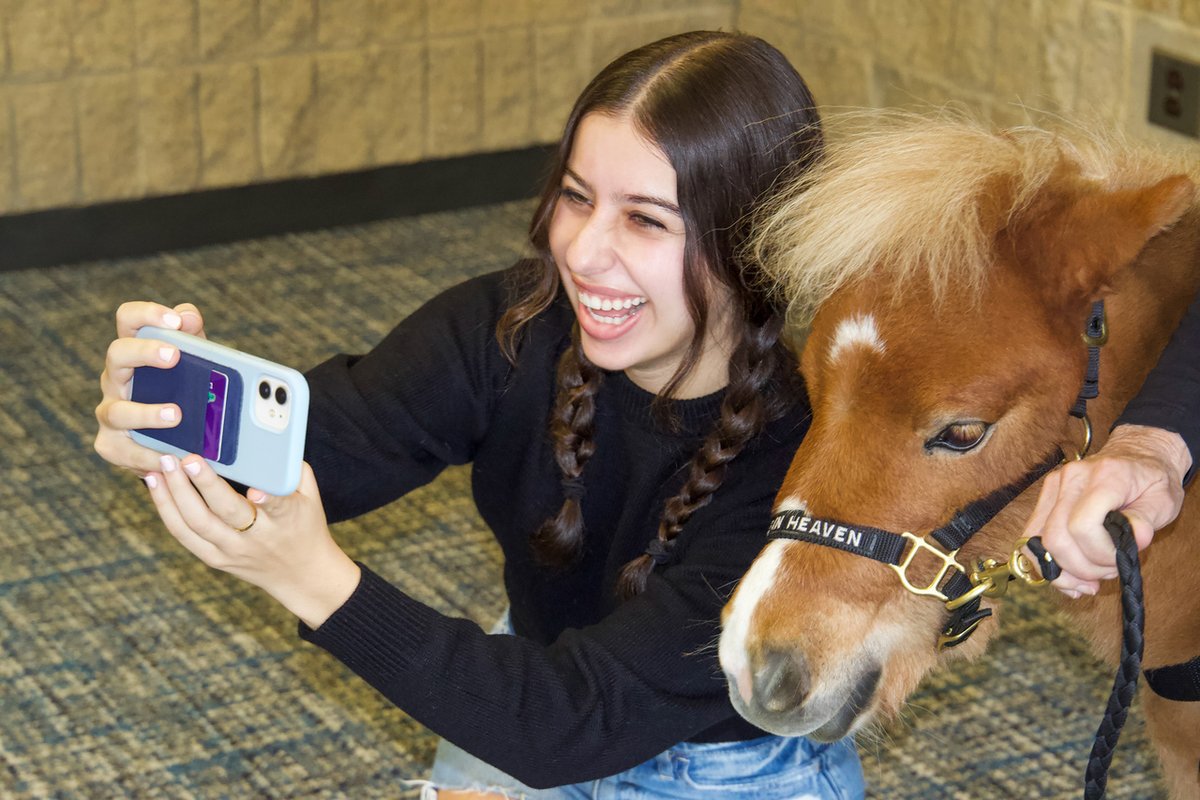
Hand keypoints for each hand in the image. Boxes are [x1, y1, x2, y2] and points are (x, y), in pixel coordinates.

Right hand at [94, 302, 207, 473]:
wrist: (176, 438)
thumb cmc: (183, 390)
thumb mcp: (194, 362)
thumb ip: (193, 338)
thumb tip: (188, 316)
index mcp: (135, 352)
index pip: (128, 320)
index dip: (147, 314)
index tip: (175, 321)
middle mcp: (116, 378)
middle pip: (117, 355)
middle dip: (144, 353)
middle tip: (174, 356)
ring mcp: (110, 411)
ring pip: (116, 410)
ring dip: (145, 413)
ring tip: (175, 415)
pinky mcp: (111, 445)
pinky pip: (123, 451)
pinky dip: (147, 456)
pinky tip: (170, 457)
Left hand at [143, 456, 360, 627]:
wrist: (301, 575)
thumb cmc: (305, 526)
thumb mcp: (311, 497)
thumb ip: (291, 469)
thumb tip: (269, 437)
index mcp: (287, 520)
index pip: (278, 508)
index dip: (268, 499)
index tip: (255, 488)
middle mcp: (258, 538)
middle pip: (227, 513)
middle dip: (204, 484)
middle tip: (186, 458)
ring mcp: (233, 550)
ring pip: (197, 524)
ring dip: (175, 494)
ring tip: (161, 467)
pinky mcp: (215, 559)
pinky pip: (184, 535)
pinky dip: (167, 509)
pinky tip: (156, 485)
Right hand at [1021, 424, 1190, 596]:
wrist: (1136, 454)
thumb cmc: (1153, 479)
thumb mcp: (1165, 499)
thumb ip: (1147, 521)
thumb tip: (1134, 540)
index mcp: (1105, 477)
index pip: (1082, 526)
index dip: (1099, 554)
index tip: (1119, 560)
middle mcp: (1071, 478)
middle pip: (1055, 538)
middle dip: (1081, 567)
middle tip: (1107, 571)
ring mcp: (1053, 487)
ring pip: (1037, 541)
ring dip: (1063, 570)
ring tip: (1089, 577)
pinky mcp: (1044, 498)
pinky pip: (1031, 538)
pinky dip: (1047, 564)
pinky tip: (1068, 575)